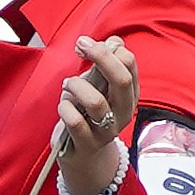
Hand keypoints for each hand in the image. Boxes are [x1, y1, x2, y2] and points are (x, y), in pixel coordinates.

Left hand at [54, 32, 138, 194]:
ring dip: (76, 86)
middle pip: (121, 79)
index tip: (85, 44)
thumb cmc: (89, 112)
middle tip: (79, 46)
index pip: (129, 64)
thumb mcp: (100, 86)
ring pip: (96, 101)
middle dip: (99, 56)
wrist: (83, 153)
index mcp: (130, 94)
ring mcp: (107, 130)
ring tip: (68, 86)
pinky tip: (64, 106)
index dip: (106, 47)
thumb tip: (113, 41)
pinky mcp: (88, 144)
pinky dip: (65, 107)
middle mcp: (123, 112)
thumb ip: (107, 63)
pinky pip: (75, 121)